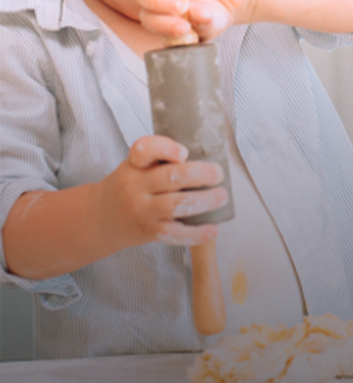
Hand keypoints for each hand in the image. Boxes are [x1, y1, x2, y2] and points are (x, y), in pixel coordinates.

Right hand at [97, 136, 227, 248]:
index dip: (167, 148)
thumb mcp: (136, 165)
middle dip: (201, 174)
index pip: (145, 149)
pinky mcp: (149, 231)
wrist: (100, 218)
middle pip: (171, 178)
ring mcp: (142, 210)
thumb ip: (162, 156)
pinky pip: (174, 234)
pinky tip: (213, 230)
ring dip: (204, 201)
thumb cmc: (128, 185)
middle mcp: (136, 186)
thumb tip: (205, 154)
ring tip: (222, 197)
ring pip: (176, 205)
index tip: (184, 152)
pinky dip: (196, 234)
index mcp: (134, 164)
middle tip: (218, 174)